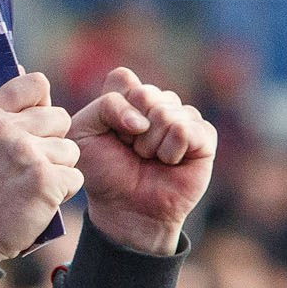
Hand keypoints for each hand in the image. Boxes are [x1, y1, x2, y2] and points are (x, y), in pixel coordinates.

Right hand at [0, 73, 84, 263]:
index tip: (35, 123)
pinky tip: (39, 200)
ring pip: (70, 150)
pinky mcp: (45, 180)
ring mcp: (27, 154)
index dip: (41, 103)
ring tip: (32, 185)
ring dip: (57, 169)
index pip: (35, 85)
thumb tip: (19, 72)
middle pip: (59, 118)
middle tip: (31, 164)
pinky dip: (61, 192)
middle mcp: (5, 129)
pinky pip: (74, 177)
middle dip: (52, 141)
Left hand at [69, 67, 215, 255]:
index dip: (114, 107)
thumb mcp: (83, 134)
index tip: (109, 133)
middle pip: (145, 94)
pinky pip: (185, 129)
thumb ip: (104, 106)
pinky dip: (170, 150)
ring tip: (148, 158)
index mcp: (130, 97)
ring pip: (166, 112)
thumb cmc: (103, 172)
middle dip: (130, 129)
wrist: (125, 209)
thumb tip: (144, 118)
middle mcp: (158, 103)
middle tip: (130, 150)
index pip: (123, 78)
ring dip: (149, 144)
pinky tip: (169, 162)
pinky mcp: (204, 137)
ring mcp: (183, 118)